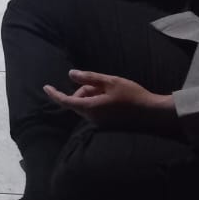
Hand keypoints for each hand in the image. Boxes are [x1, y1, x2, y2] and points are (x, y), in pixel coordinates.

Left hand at [43, 70, 176, 132]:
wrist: (152, 113)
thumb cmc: (133, 95)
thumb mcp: (111, 82)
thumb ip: (89, 78)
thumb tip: (71, 74)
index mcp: (91, 108)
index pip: (66, 101)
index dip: (54, 94)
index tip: (45, 87)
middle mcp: (93, 119)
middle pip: (78, 102)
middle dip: (83, 90)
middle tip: (99, 82)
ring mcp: (100, 124)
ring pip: (87, 106)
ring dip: (92, 95)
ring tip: (109, 88)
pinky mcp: (107, 125)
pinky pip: (95, 111)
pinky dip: (98, 102)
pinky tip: (113, 96)